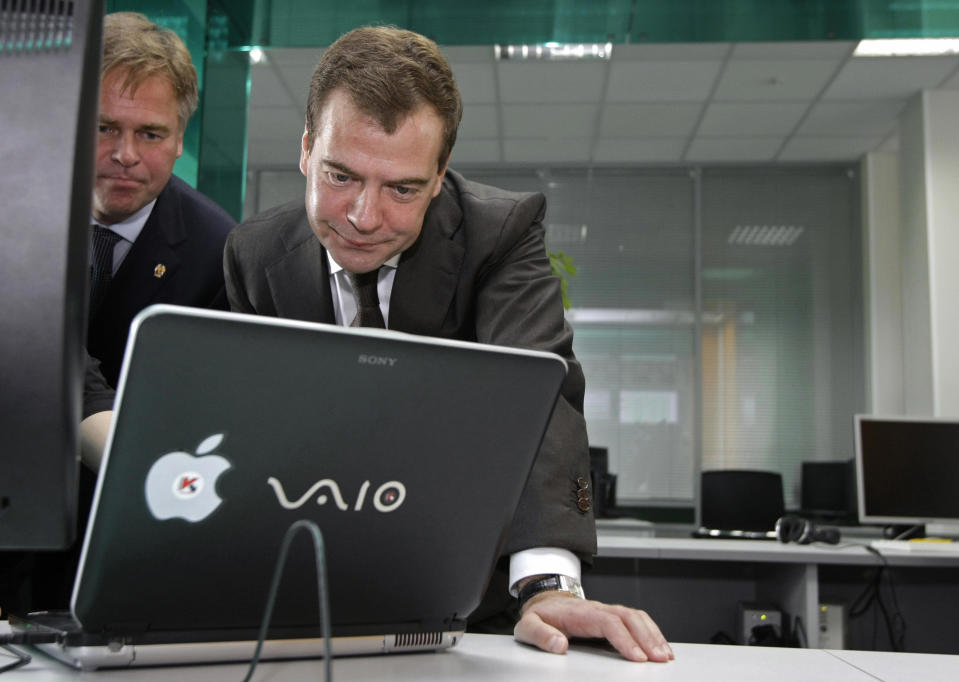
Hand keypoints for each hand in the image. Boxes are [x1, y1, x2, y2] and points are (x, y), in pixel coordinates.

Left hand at [513, 591, 673, 661]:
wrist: (545, 601)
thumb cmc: (540, 616)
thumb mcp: (528, 626)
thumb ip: (540, 635)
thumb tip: (560, 644)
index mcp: (580, 612)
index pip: (608, 622)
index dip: (625, 639)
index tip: (637, 657)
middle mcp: (598, 608)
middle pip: (629, 618)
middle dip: (647, 638)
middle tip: (660, 660)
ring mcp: (607, 611)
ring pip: (636, 617)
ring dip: (653, 635)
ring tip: (665, 656)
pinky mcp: (613, 616)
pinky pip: (637, 620)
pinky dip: (652, 631)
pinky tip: (660, 646)